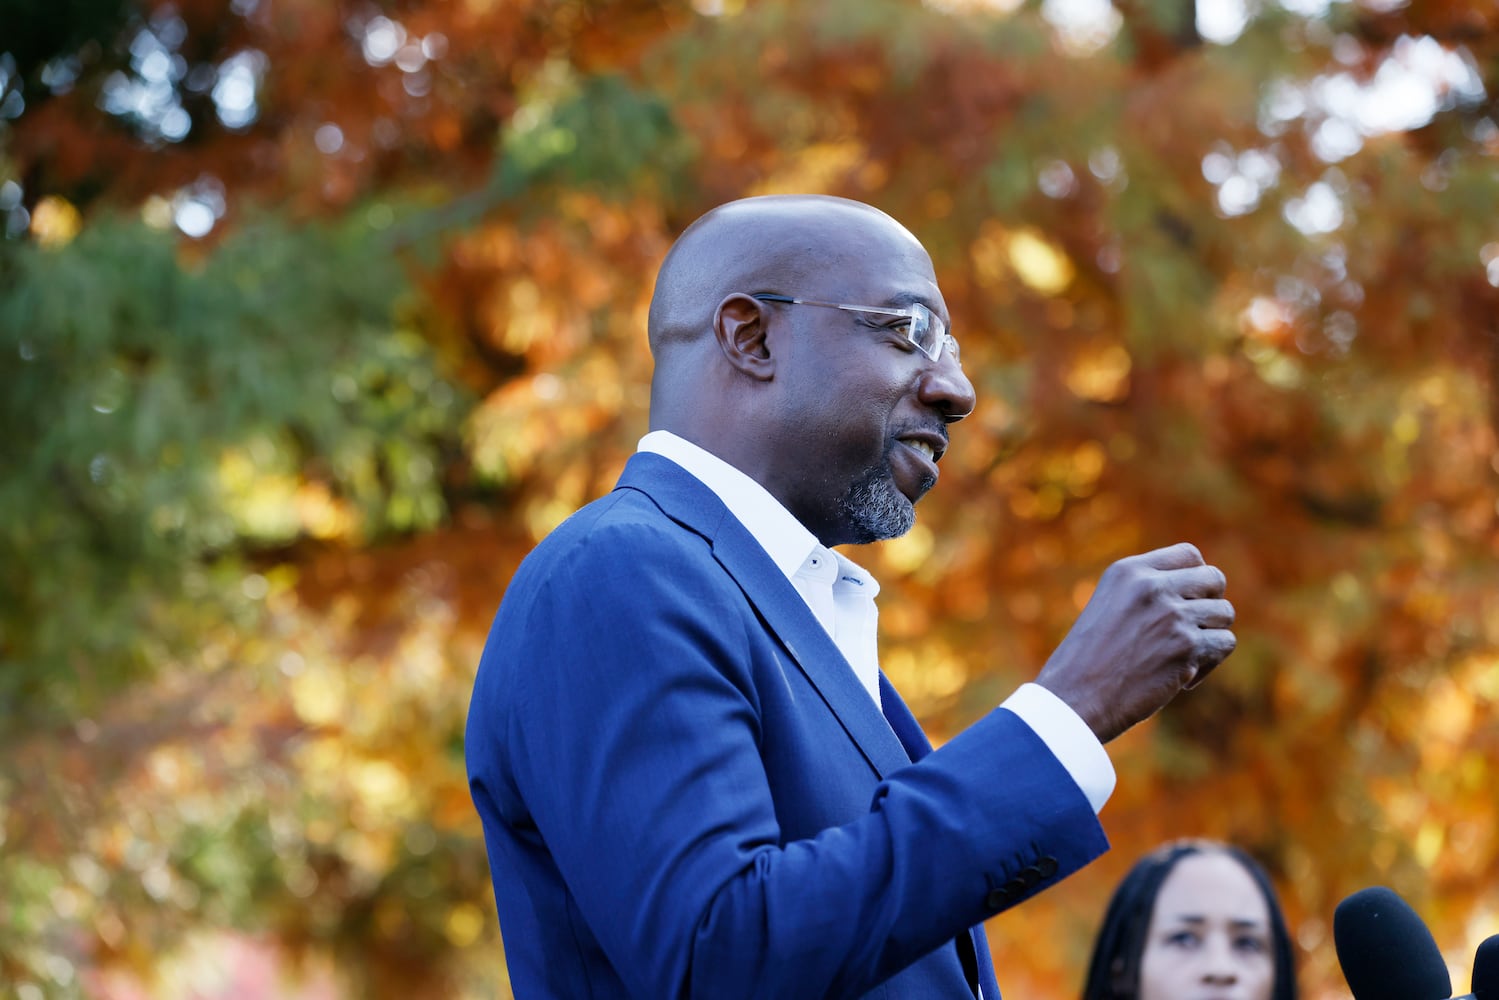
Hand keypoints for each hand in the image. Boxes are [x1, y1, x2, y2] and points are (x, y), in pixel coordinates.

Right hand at [1033, 542, 1235, 743]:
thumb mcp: (1110, 606)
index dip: (1195, 578)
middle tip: (1190, 629)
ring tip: (1182, 656)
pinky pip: (1224, 643)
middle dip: (1210, 604)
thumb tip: (1198, 596)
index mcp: (1128, 571)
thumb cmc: (1089, 660)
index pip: (1188, 554)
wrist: (1075, 698)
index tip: (1185, 602)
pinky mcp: (1187, 646)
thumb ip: (1148, 593)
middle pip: (1214, 579)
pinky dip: (1209, 664)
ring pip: (1224, 613)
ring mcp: (1172, 614)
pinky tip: (1182, 678)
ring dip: (1210, 636)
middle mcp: (1152, 586)